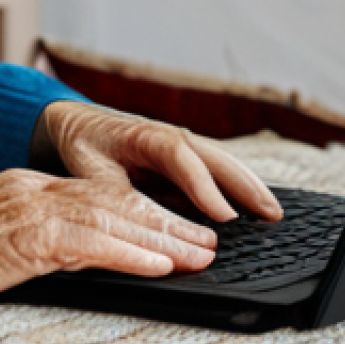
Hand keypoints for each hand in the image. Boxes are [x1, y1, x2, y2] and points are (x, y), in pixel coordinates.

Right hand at [0, 166, 219, 304]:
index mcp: (33, 189)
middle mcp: (39, 191)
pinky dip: (129, 252)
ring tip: (201, 252)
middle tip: (209, 239)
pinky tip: (159, 262)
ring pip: (113, 218)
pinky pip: (89, 243)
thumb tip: (75, 254)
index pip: (100, 196)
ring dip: (162, 237)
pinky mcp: (26, 236)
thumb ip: (39, 236)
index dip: (145, 212)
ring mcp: (33, 210)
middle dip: (167, 222)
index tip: (178, 229)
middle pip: (116, 202)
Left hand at [34, 101, 283, 223]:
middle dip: (243, 184)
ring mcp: (176, 141)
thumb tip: (142, 220)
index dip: (205, 187)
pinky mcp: (178, 153)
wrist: (71, 122)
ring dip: (246, 182)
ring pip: (218, 159)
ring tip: (273, 210)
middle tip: (271, 214)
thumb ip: (116, 193)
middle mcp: (166, 135)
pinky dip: (234, 181)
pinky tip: (253, 200)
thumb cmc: (81, 146)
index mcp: (143, 135)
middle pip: (212, 155)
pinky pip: (211, 165)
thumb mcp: (91, 173)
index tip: (226, 217)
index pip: (181, 158)